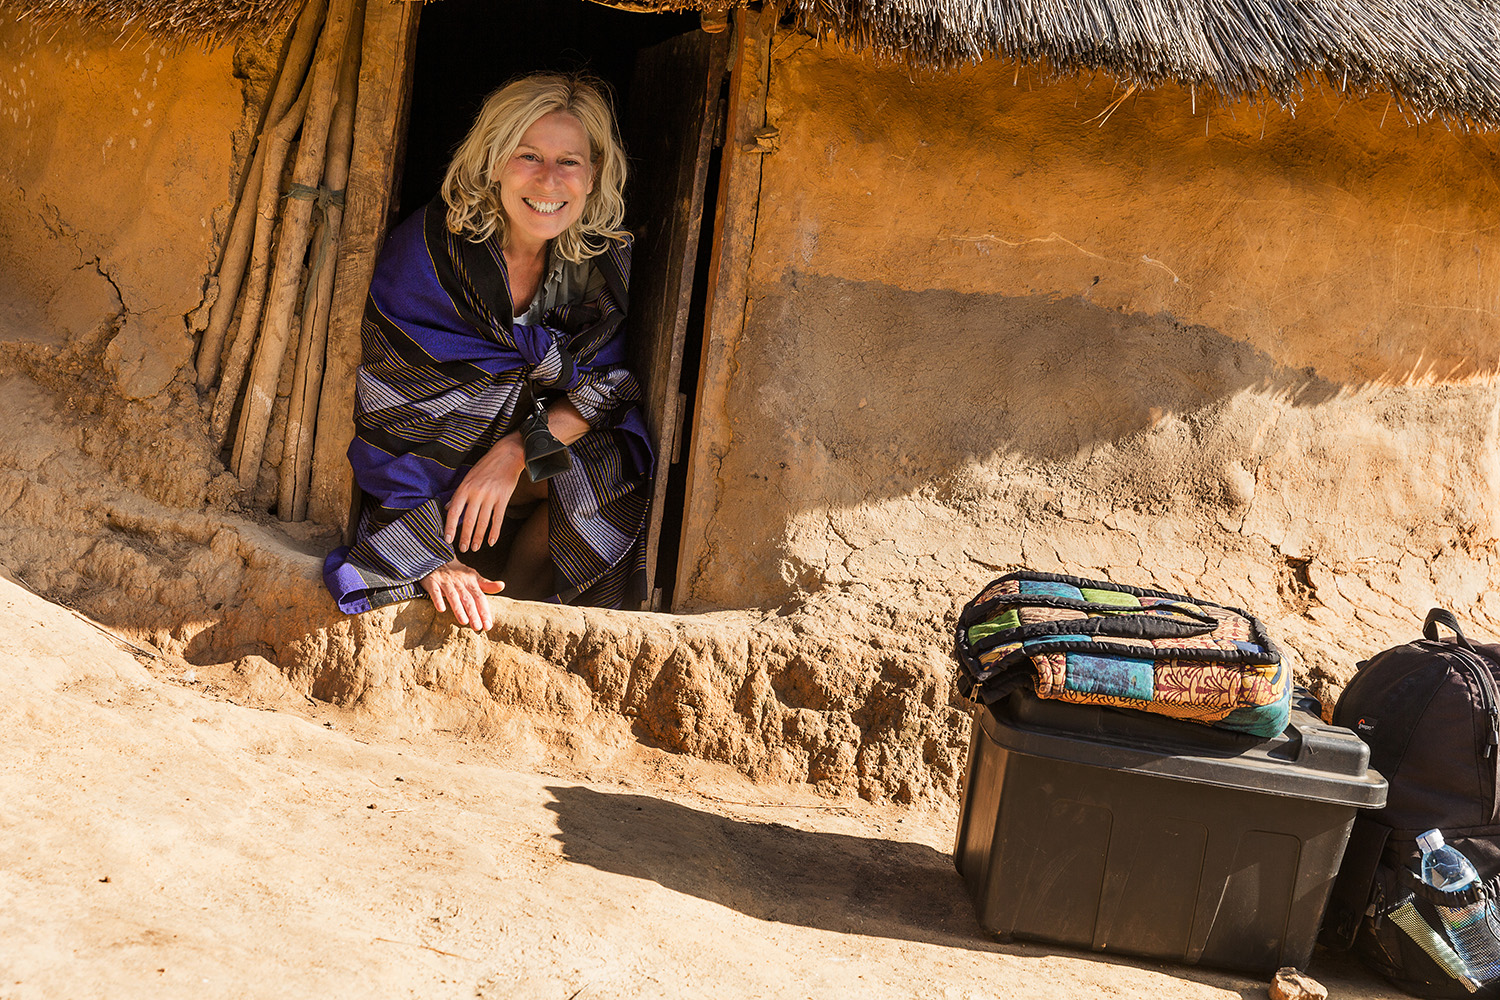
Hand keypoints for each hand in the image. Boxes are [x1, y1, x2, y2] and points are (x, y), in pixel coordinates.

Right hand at [419, 560, 503, 630]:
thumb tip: (502, 586)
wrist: (438, 558)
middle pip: (468, 599)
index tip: (488, 625)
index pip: (480, 598)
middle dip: (474, 613)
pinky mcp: (432, 582)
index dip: (484, 611)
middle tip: (478, 627)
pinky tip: (441, 609)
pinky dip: (438, 599)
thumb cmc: (458, 572)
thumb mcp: (473, 576)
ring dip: (458, 608)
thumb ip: (486, 584)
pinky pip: (435, 591)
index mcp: (471, 582)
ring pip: (453, 596)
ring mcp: (446, 582)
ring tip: (464, 622)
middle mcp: (459, 583)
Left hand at [445, 434, 525, 551]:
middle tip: (463, 549)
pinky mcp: (504, 498)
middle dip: (465, 537)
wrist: (508, 455)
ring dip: (479, 537)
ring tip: (475, 547)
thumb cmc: (486, 466)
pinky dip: (495, 532)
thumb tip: (447, 508)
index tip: (448, 539)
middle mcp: (477, 493)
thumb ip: (458, 494)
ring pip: (483, 522)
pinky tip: (491, 542)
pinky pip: (498, 519)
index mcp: (465, 487)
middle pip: (469, 520)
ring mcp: (491, 496)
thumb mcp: (468, 477)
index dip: (451, 526)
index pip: (454, 511)